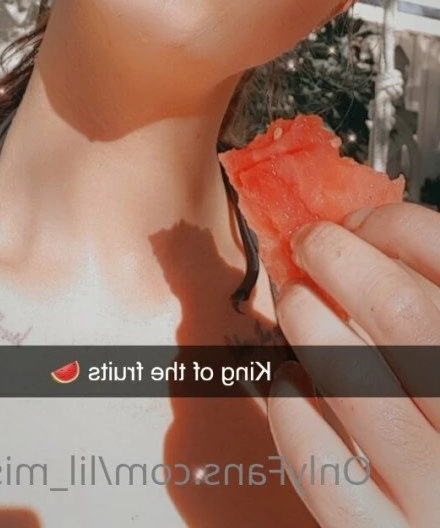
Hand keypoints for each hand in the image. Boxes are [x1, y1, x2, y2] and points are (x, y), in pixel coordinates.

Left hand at [266, 202, 439, 527]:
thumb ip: (431, 307)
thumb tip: (364, 239)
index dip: (395, 225)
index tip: (358, 222)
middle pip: (401, 311)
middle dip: (338, 259)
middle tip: (310, 245)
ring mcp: (437, 492)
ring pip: (354, 382)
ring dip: (308, 322)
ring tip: (296, 304)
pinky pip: (323, 468)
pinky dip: (292, 414)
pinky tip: (291, 385)